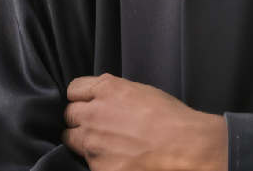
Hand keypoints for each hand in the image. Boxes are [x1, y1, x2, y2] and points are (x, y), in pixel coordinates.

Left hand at [63, 74, 226, 170]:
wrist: (183, 145)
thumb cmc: (170, 117)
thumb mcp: (140, 91)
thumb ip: (113, 93)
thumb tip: (103, 99)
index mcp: (105, 89)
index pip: (73, 89)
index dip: (81, 98)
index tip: (87, 104)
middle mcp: (93, 113)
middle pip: (69, 116)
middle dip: (80, 120)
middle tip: (97, 127)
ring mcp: (93, 142)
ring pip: (73, 141)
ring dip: (86, 142)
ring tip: (108, 146)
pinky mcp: (99, 167)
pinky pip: (90, 163)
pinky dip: (101, 162)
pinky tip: (119, 160)